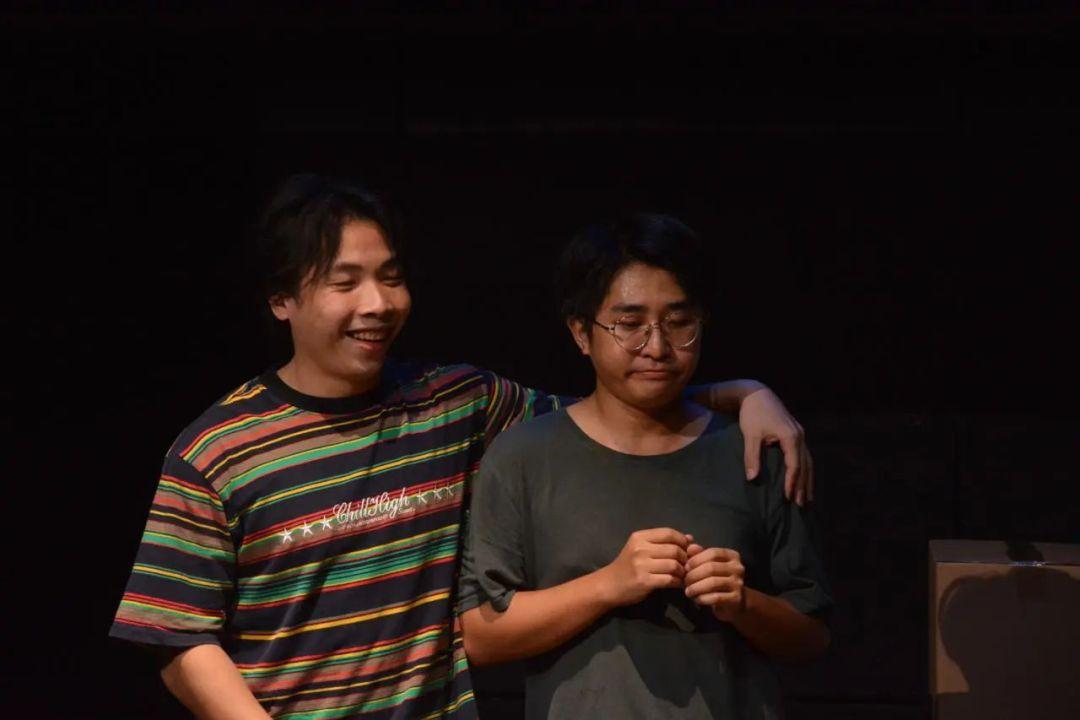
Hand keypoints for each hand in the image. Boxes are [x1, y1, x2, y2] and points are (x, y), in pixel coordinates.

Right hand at [598, 528, 688, 606]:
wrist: (609, 585)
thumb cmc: (627, 566)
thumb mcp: (641, 548)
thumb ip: (664, 542)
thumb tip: (691, 538)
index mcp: (639, 537)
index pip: (669, 533)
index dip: (682, 541)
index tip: (685, 549)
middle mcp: (640, 549)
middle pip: (674, 549)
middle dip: (685, 558)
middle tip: (685, 565)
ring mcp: (641, 565)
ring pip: (674, 565)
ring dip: (682, 571)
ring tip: (681, 575)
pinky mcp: (644, 581)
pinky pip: (669, 579)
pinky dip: (677, 582)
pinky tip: (676, 583)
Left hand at [683, 545, 745, 621]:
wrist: (734, 601)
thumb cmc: (717, 578)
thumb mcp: (709, 564)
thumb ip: (699, 554)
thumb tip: (690, 548)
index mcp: (732, 556)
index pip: (712, 553)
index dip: (696, 559)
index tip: (685, 567)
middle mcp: (738, 568)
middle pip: (711, 568)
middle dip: (694, 575)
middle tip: (684, 581)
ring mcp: (738, 583)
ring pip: (713, 583)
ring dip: (696, 587)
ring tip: (688, 591)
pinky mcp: (736, 598)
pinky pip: (716, 597)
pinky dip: (703, 598)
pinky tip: (696, 599)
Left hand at [739, 387, 813, 504]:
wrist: (756, 394)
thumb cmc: (752, 414)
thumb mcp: (750, 434)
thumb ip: (752, 456)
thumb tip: (752, 478)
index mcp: (790, 436)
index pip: (794, 465)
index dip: (791, 482)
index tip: (787, 498)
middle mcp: (800, 436)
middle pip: (805, 465)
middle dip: (803, 485)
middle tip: (800, 505)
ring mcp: (800, 434)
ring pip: (808, 461)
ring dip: (807, 479)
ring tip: (807, 498)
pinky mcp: (796, 434)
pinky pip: (804, 455)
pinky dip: (805, 469)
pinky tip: (804, 479)